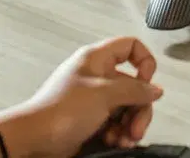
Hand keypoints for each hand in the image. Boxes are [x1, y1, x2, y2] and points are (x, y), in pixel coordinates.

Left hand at [4, 38, 162, 155]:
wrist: (34, 140)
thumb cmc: (60, 110)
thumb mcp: (104, 94)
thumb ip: (135, 90)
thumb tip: (155, 90)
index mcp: (97, 59)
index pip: (130, 47)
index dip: (144, 62)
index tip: (145, 83)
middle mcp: (97, 77)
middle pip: (133, 85)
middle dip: (139, 108)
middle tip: (137, 128)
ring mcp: (93, 100)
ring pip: (126, 107)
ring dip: (130, 125)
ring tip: (125, 139)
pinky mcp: (90, 120)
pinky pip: (114, 123)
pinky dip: (119, 133)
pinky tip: (115, 142)